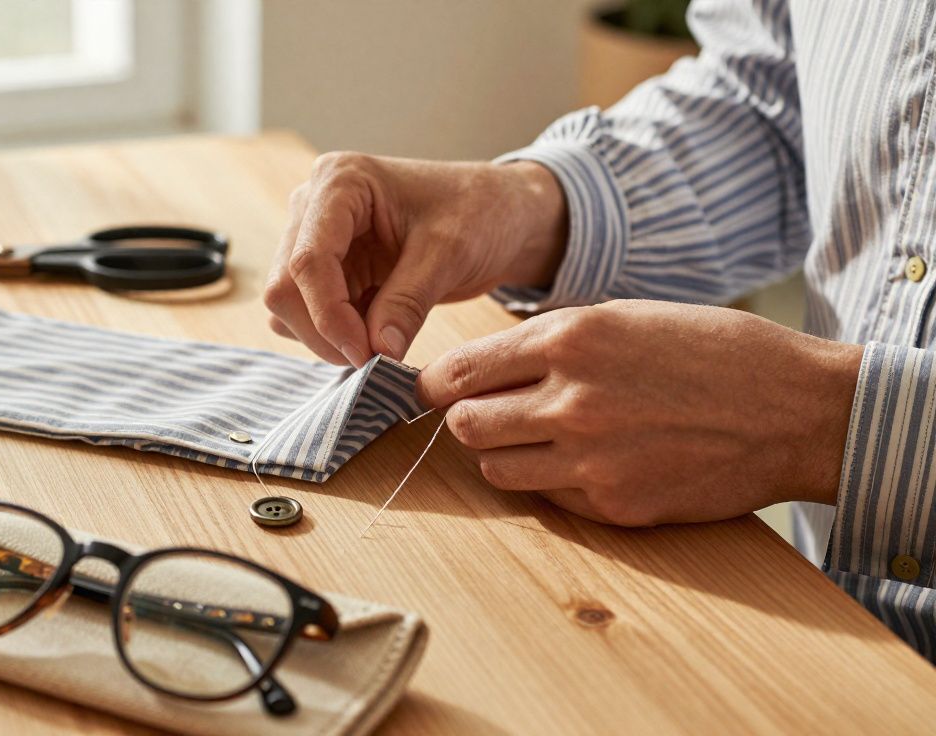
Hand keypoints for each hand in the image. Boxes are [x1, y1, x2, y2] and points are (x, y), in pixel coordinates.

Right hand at [264, 152, 567, 365]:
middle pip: (285, 286)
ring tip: (379, 343)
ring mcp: (312, 235)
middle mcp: (313, 203)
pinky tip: (374, 332)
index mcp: (341, 182)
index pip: (309, 260)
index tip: (367, 355)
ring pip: (286, 304)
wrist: (498, 213)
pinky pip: (303, 313)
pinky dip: (332, 334)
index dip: (330, 316)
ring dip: (325, 337)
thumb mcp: (450, 254)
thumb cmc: (479, 213)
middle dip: (325, 332)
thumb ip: (408, 302)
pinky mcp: (323, 266)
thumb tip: (377, 353)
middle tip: (374, 360)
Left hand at [416, 300, 864, 525]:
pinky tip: (582, 459)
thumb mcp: (625, 317)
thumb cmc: (712, 352)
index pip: (458, 372)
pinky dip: (548, 480)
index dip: (437, 384)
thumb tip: (485, 365)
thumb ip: (551, 341)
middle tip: (485, 414)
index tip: (437, 389)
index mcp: (570, 339)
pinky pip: (546, 496)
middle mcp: (570, 399)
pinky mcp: (613, 505)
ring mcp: (590, 459)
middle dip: (463, 419)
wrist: (795, 409)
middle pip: (463, 424)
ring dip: (501, 453)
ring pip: (493, 467)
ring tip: (534, 437)